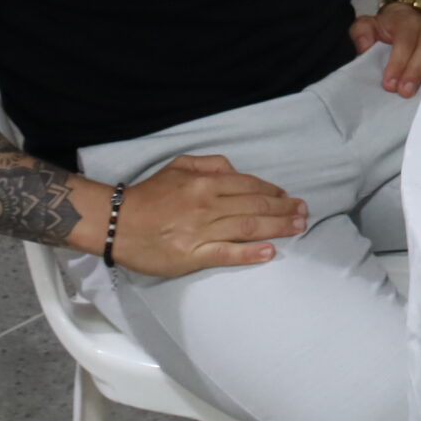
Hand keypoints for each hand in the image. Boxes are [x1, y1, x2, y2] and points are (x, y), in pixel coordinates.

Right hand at [108, 154, 306, 277]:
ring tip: (298, 227)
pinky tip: (269, 251)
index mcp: (206, 183)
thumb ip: (210, 164)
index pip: (250, 186)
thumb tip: (236, 170)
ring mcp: (202, 231)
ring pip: (248, 227)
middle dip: (284, 209)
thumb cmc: (149, 195)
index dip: (274, 192)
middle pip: (255, 205)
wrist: (116, 223)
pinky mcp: (192, 256)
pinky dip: (250, 253)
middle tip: (304, 213)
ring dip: (278, 227)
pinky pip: (227, 253)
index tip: (290, 197)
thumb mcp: (178, 166)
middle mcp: (208, 205)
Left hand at [350, 3, 420, 95]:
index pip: (404, 41)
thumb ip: (362, 33)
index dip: (397, 62)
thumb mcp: (369, 25)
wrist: (408, 14)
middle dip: (416, 71)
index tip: (389, 84)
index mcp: (406, 23)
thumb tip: (364, 46)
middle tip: (405, 93)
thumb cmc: (387, 28)